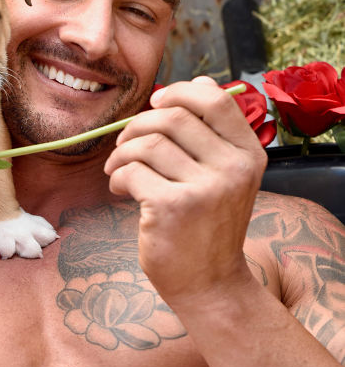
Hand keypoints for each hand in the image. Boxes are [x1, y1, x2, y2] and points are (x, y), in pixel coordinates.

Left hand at [103, 77, 266, 306]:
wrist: (210, 284)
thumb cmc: (208, 226)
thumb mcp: (226, 177)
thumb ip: (214, 134)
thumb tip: (200, 82)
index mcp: (248, 154)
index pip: (215, 99)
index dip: (178, 92)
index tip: (155, 104)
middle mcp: (232, 167)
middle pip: (172, 116)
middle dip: (137, 124)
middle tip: (124, 144)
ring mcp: (205, 188)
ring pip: (147, 143)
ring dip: (121, 152)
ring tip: (118, 170)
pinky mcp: (173, 207)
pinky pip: (131, 171)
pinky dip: (116, 177)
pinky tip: (121, 190)